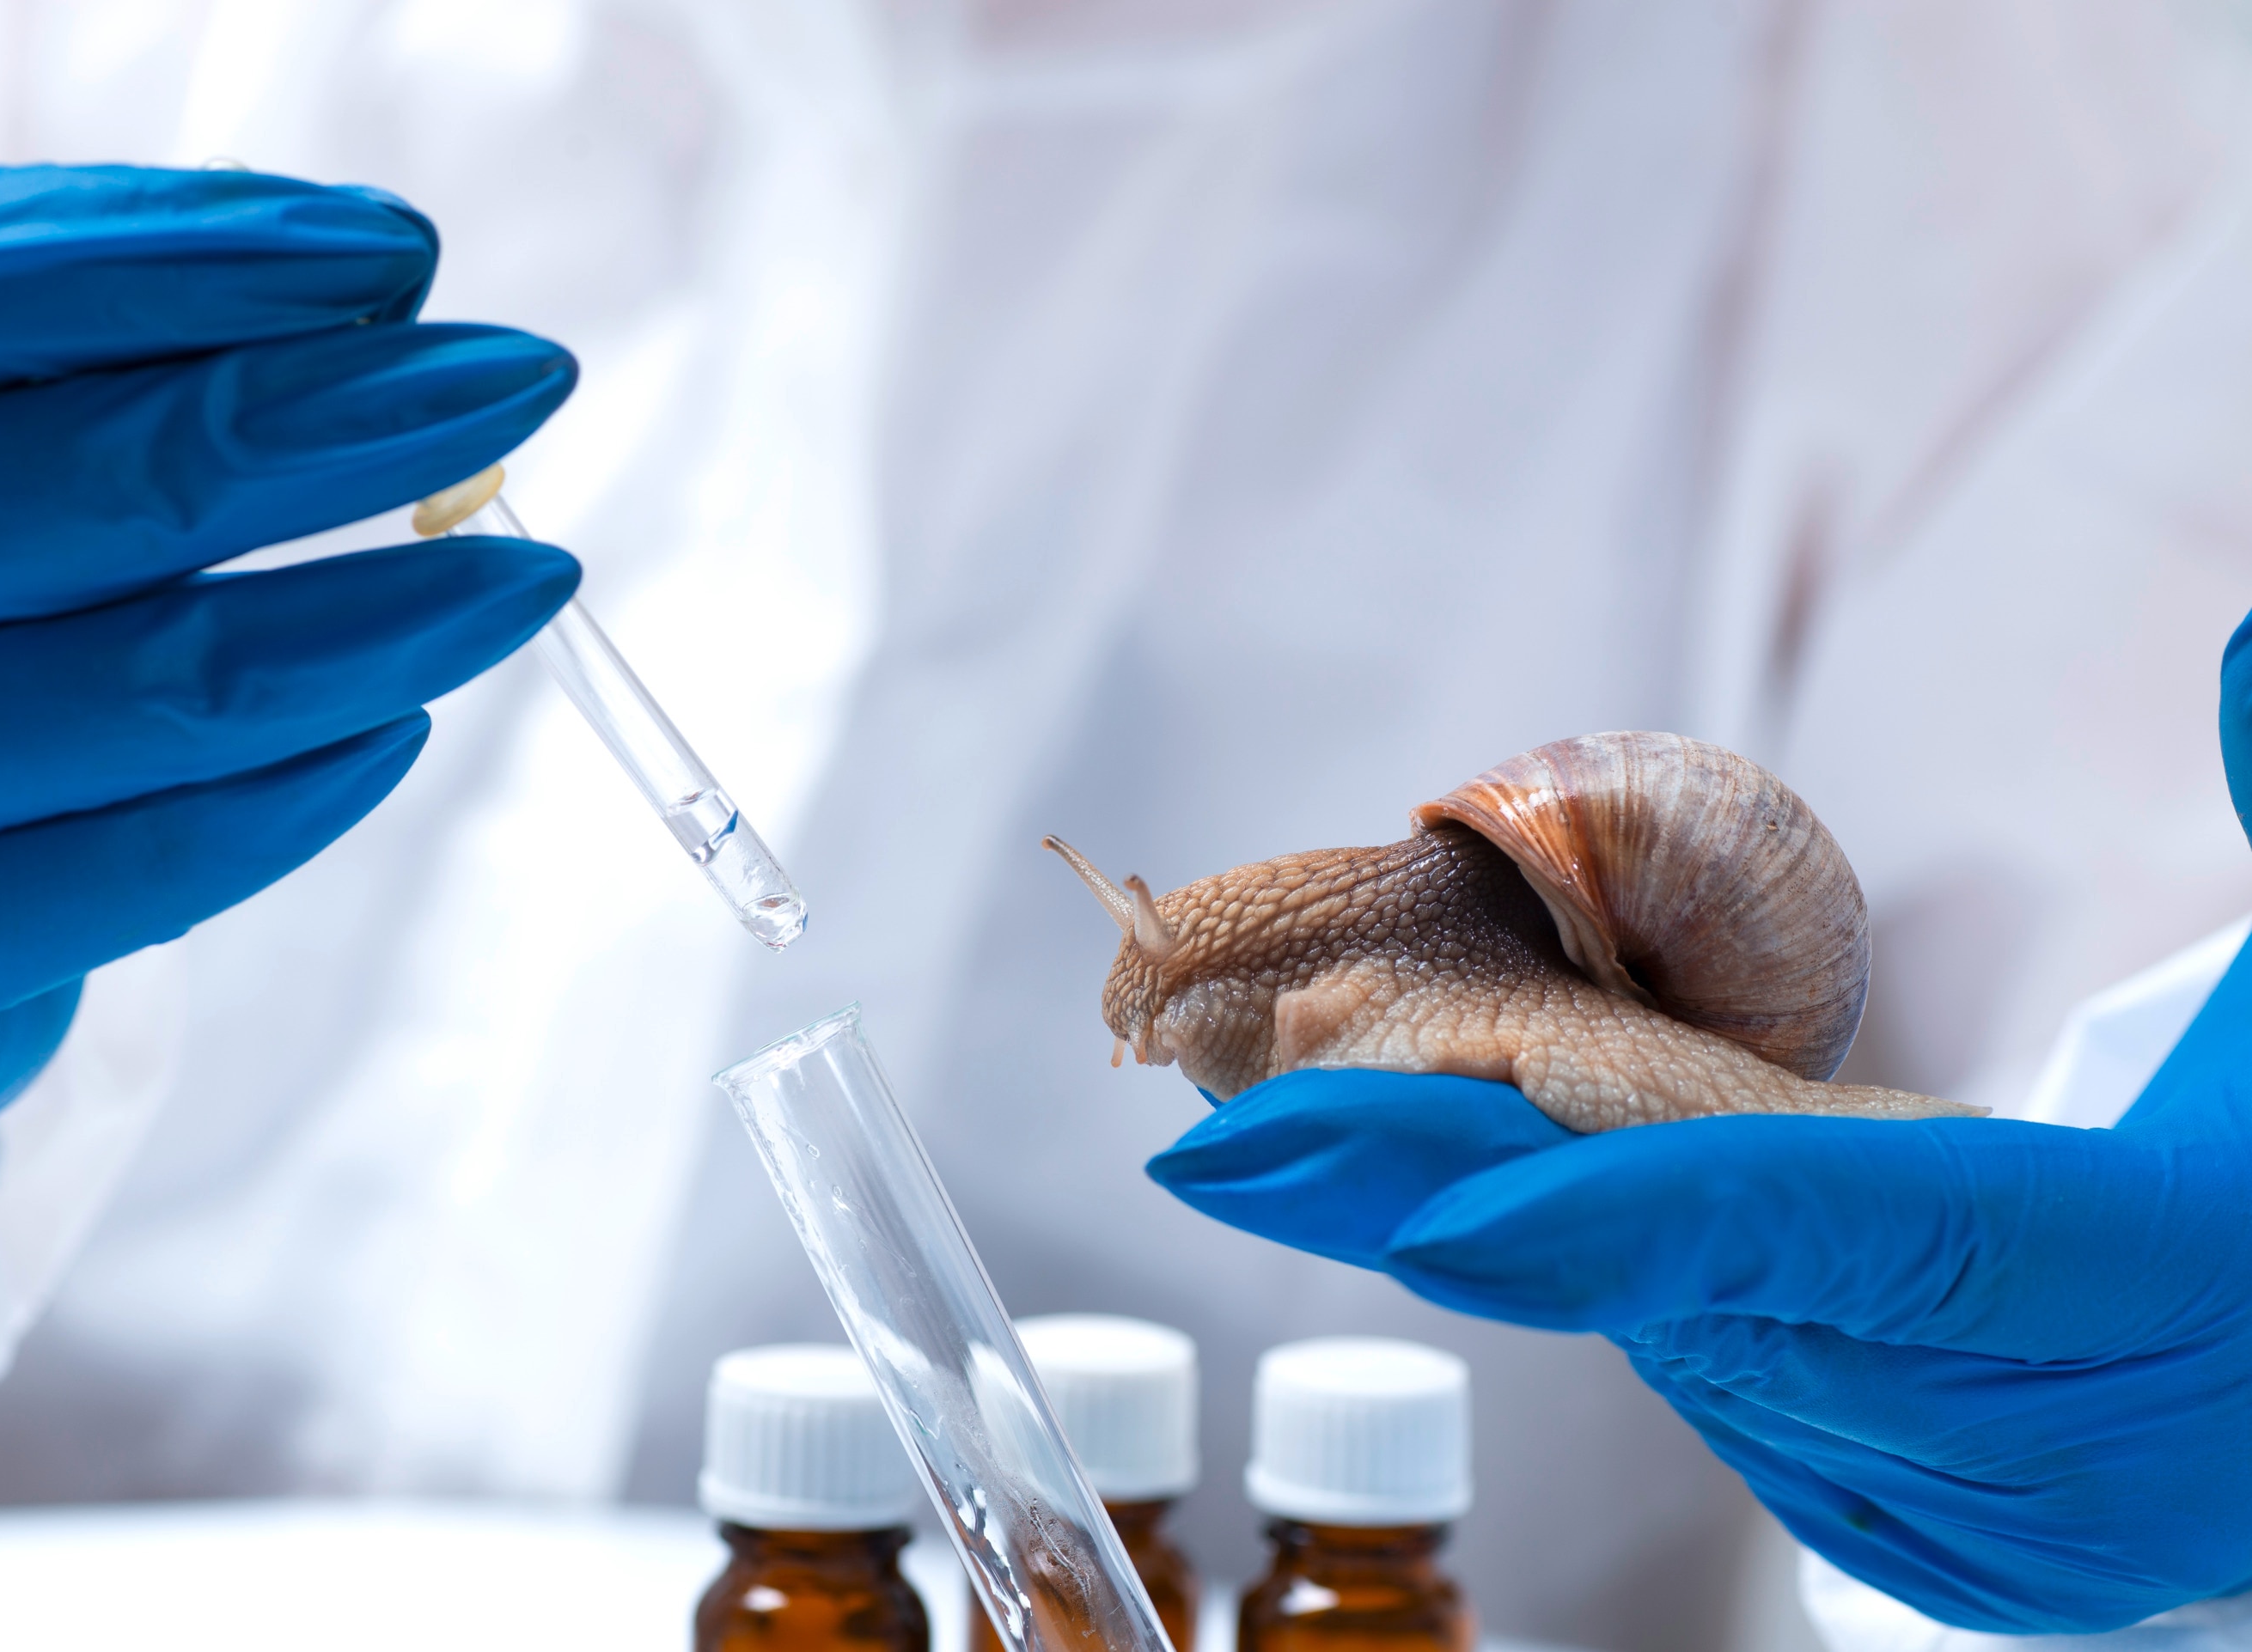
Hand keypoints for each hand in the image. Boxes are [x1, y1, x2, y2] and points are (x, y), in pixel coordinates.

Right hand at [0, 165, 580, 1196]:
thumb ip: (45, 370)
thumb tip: (354, 303)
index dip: (157, 262)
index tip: (388, 257)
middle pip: (37, 494)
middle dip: (315, 430)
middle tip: (514, 387)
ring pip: (98, 695)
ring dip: (352, 624)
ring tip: (513, 577)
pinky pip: (79, 891)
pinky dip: (263, 807)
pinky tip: (394, 733)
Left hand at [1149, 609, 2251, 1634]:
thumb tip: (2232, 656)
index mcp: (2129, 1283)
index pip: (1845, 1236)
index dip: (1622, 1218)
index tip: (1428, 1200)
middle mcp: (2013, 1433)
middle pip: (1682, 1291)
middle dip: (1438, 1206)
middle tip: (1222, 1138)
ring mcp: (1952, 1498)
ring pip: (1670, 1341)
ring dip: (1482, 1240)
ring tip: (1290, 1138)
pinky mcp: (1913, 1515)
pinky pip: (1716, 1379)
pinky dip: (1592, 1284)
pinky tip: (1464, 1205)